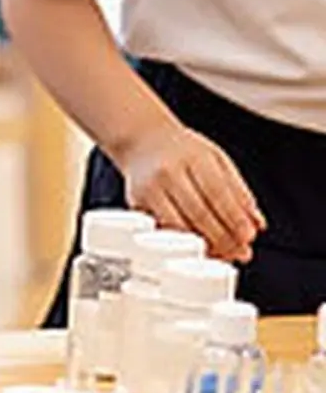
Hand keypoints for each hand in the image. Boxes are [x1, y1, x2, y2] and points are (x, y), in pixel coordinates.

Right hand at [119, 122, 264, 261]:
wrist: (141, 140)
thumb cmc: (183, 150)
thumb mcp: (217, 159)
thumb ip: (238, 190)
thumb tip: (256, 223)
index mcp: (193, 158)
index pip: (218, 193)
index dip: (235, 218)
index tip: (249, 236)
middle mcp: (167, 173)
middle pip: (199, 213)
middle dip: (223, 238)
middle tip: (241, 251)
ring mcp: (149, 189)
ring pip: (179, 226)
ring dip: (204, 245)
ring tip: (224, 253)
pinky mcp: (136, 203)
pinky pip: (162, 230)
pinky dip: (183, 244)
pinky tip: (199, 249)